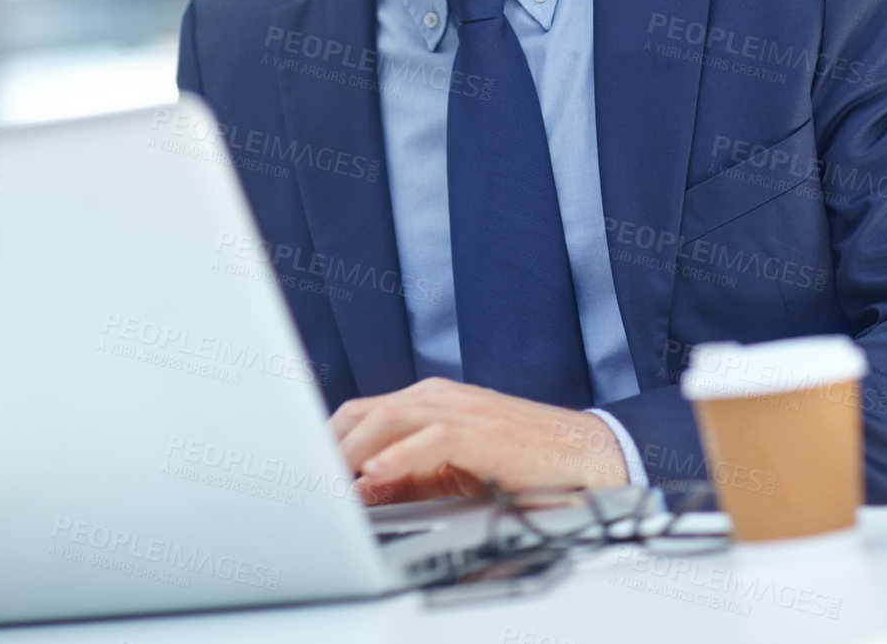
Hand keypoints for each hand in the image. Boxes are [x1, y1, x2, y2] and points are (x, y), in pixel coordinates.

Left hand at [328, 377, 629, 504]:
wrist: (586, 456)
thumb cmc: (522, 464)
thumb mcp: (452, 473)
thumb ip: (406, 477)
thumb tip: (357, 489)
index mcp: (430, 403)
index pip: (362, 413)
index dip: (325, 441)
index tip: (300, 472)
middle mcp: (440, 398)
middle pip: (365, 412)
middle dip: (326, 447)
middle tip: (302, 481)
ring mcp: (462, 409)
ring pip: (389, 419)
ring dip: (350, 452)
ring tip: (324, 481)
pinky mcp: (484, 431)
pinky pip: (431, 438)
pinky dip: (398, 456)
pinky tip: (373, 475)